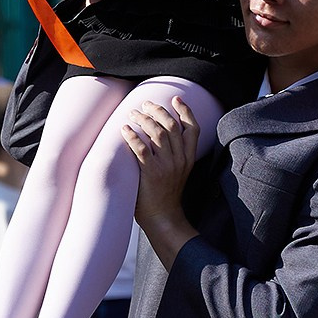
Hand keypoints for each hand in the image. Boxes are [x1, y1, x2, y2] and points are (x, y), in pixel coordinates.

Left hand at [121, 96, 200, 234]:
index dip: (185, 111)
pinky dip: (133, 136)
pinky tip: (125, 129)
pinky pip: (142, 149)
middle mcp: (180, 160)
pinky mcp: (152, 173)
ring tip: (132, 114)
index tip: (175, 99)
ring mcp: (167, 166)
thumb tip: (160, 133)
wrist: (163, 218)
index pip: (193, 129)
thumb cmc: (166, 194)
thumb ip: (174, 154)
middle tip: (145, 104)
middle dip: (159, 110)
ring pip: (158, 133)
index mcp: (188, 158)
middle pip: (173, 126)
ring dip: (144, 120)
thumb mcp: (178, 172)